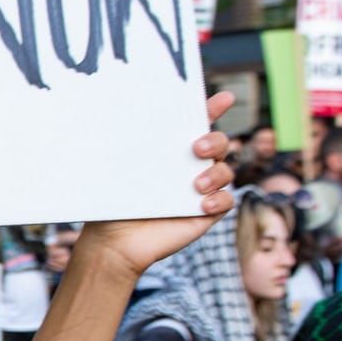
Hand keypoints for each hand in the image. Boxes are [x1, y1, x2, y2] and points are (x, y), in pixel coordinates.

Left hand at [73, 91, 236, 277]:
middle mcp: (189, 166)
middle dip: (214, 140)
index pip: (195, 123)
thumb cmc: (114, 203)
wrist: (116, 241)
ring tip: (195, 185)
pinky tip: (203, 205)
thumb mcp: (118, 170)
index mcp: (170, 151)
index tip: (225, 98)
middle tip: (196, 148)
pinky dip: (219, 200)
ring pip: (225, 170)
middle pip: (219, 142)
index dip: (212, 108)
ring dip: (215, 173)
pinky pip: (227, 200)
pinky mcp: (207, 212)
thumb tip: (115, 112)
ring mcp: (201, 189)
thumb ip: (127, 146)